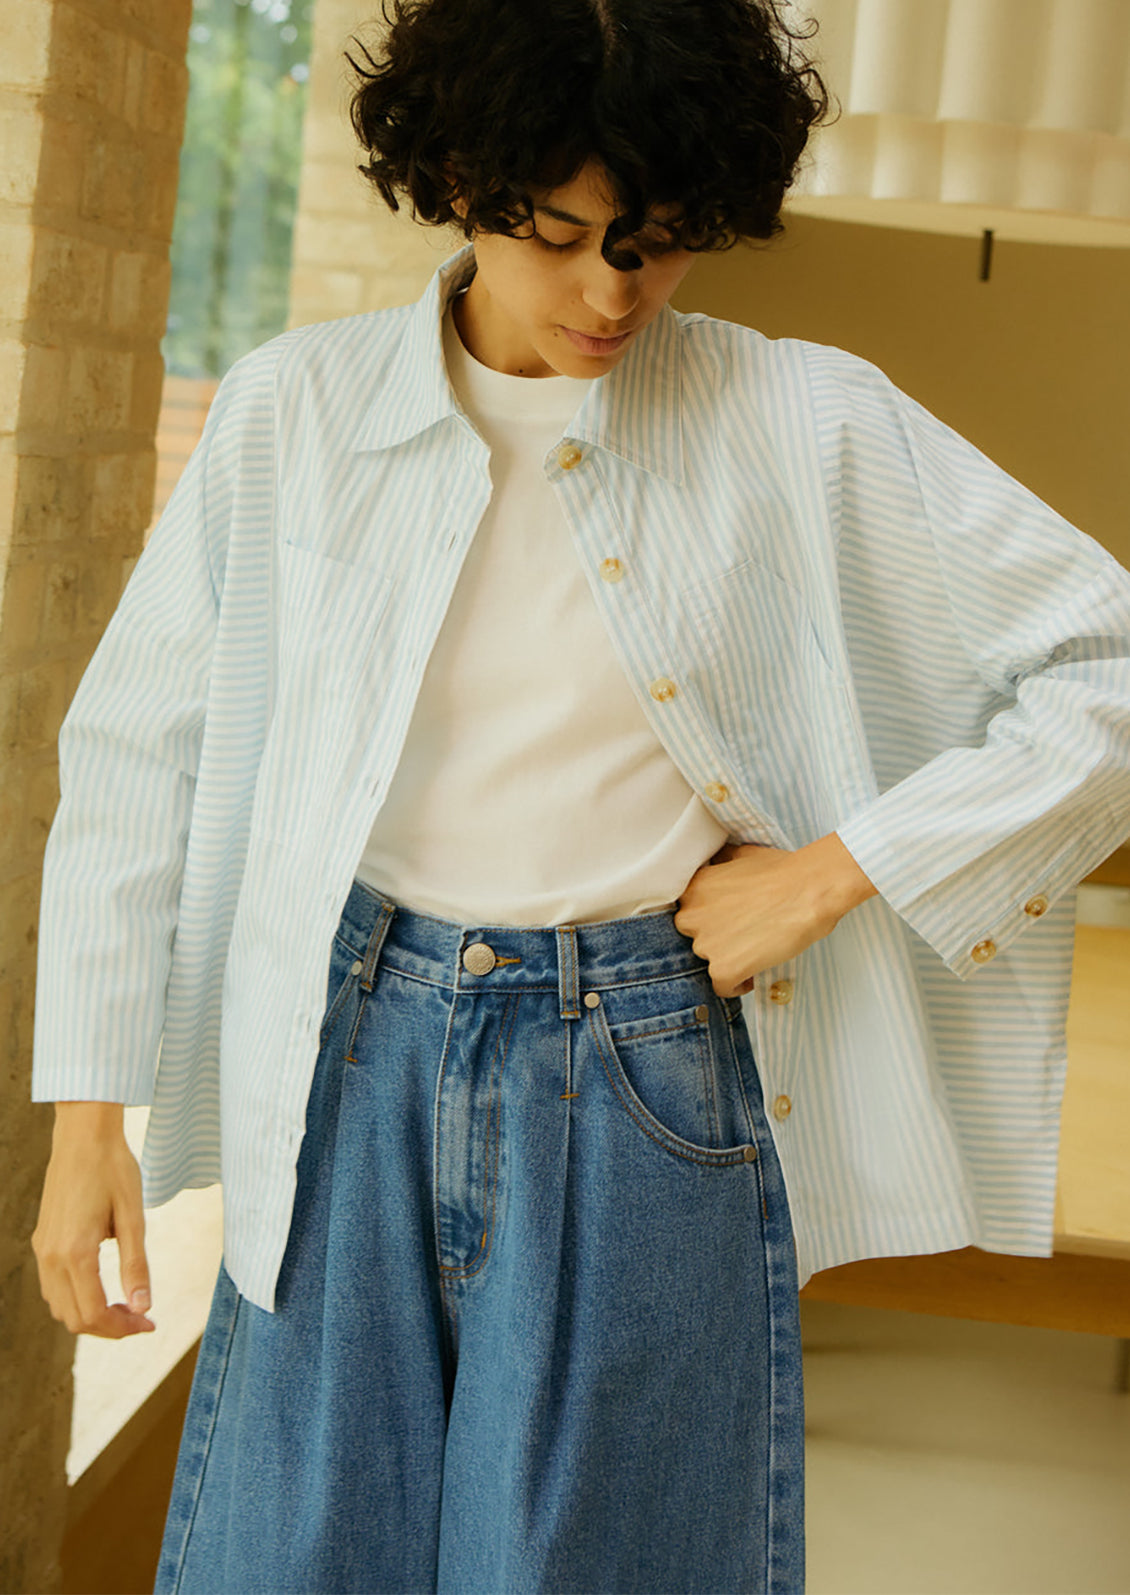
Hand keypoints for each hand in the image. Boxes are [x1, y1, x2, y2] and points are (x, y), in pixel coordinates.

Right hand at [32, 1103, 154, 1337]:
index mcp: (75, 1252)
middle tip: (141, 1319)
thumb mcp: (133, 1216)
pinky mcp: (42, 1240)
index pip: (92, 1314)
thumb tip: (142, 1308)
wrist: (83, 1136)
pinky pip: (53, 1286)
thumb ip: (136, 1265)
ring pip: (59, 1306)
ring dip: (90, 1315)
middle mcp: (51, 1256)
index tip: (149, 1325)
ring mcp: (42, 1249)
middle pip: (73, 1318)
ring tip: (124, 1305)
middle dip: (108, 1327)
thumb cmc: (114, 1169)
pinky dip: (76, 1298)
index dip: (122, 1329)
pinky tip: (102, 1286)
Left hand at [674, 832, 877, 996]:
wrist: (809, 891)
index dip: (710, 919)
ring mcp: (705, 945)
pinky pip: (722, 987)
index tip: (728, 921)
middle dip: (718, 938)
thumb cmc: (783, 872)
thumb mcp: (741, 855)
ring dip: (729, 960)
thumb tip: (720, 864)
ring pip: (709, 963)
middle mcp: (691, 916)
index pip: (690, 914)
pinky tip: (755, 972)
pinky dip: (739, 984)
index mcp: (693, 889)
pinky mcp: (723, 969)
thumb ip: (721, 864)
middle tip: (745, 934)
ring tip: (756, 951)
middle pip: (696, 938)